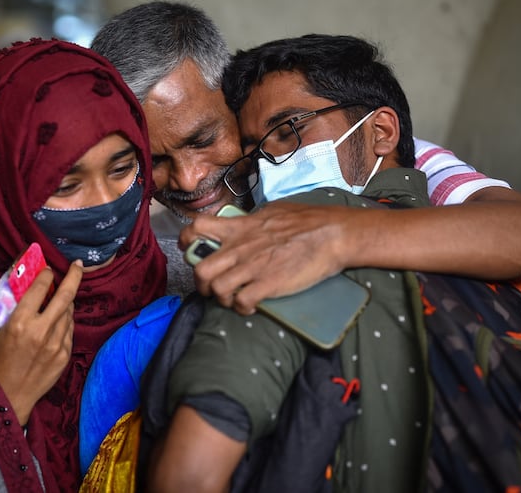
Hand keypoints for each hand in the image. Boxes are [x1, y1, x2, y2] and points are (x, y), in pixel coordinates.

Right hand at [0, 262, 81, 424]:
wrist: (10, 396)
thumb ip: (5, 308)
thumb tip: (17, 284)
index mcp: (20, 322)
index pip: (40, 287)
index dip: (46, 274)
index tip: (47, 269)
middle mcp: (41, 331)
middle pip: (66, 295)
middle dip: (74, 276)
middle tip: (78, 265)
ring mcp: (56, 344)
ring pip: (69, 312)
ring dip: (66, 302)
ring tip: (59, 300)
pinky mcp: (65, 354)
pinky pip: (69, 329)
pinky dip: (65, 321)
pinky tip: (57, 322)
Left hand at [179, 201, 354, 314]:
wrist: (333, 234)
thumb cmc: (308, 220)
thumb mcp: (272, 212)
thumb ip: (252, 221)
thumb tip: (245, 224)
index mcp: (240, 227)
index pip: (197, 228)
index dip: (187, 241)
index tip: (191, 250)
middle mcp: (240, 247)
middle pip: (199, 268)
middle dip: (200, 283)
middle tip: (212, 287)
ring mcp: (252, 267)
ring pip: (216, 288)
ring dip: (220, 299)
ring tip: (232, 299)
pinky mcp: (267, 284)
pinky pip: (240, 302)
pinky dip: (241, 309)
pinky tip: (251, 307)